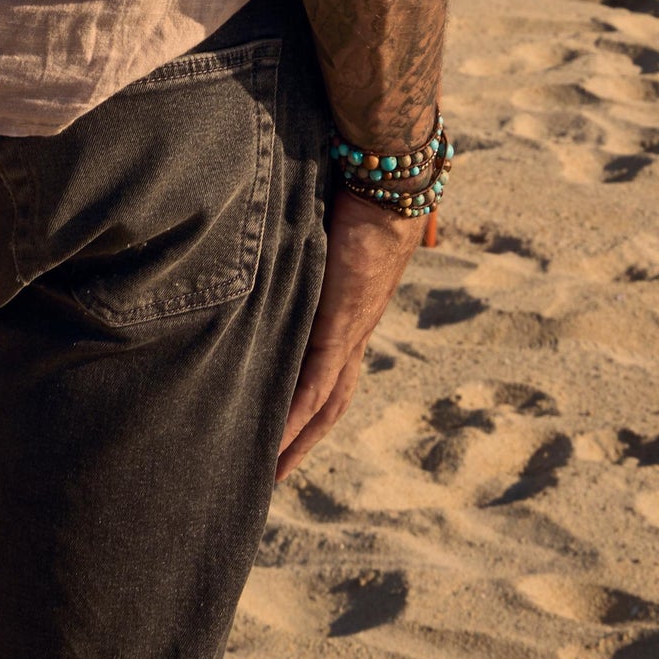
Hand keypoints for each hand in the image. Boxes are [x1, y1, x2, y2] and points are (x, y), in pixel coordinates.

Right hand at [275, 189, 421, 480]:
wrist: (388, 182)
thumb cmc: (354, 192)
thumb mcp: (318, 231)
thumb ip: (300, 245)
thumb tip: (269, 234)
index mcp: (348, 315)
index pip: (328, 373)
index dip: (307, 407)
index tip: (282, 433)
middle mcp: (352, 334)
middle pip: (330, 404)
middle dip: (301, 442)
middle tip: (271, 476)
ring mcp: (349, 334)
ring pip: (324, 405)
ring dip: (298, 443)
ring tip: (270, 474)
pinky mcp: (340, 327)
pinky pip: (316, 384)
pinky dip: (296, 417)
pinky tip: (277, 442)